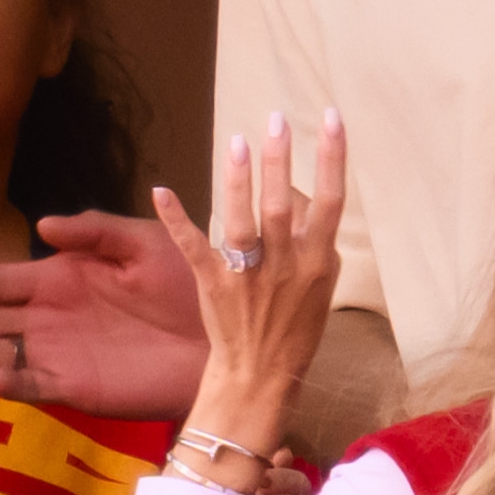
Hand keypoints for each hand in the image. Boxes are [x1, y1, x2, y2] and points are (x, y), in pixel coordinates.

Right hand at [0, 214, 207, 418]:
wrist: (224, 337)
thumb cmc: (189, 285)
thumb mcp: (142, 243)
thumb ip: (94, 231)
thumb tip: (41, 226)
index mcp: (59, 279)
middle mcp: (48, 318)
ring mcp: (59, 355)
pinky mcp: (78, 388)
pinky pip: (36, 385)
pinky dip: (14, 383)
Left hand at [158, 112, 348, 461]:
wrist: (260, 376)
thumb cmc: (294, 329)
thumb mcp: (321, 287)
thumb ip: (315, 241)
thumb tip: (306, 194)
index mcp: (317, 262)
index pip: (332, 200)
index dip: (334, 157)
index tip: (333, 118)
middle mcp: (284, 266)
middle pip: (284, 204)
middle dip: (281, 159)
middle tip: (277, 119)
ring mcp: (247, 276)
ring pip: (242, 221)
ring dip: (238, 181)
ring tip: (237, 142)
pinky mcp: (213, 285)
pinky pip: (192, 247)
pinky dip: (176, 219)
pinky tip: (160, 190)